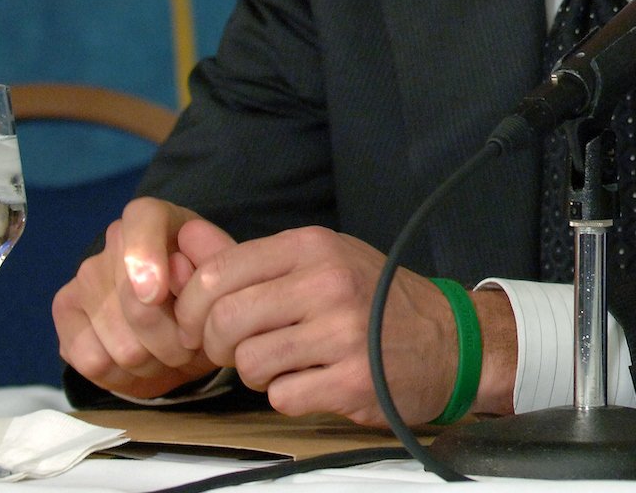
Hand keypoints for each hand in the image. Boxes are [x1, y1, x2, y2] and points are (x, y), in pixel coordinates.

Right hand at [53, 197, 233, 397]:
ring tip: (170, 356)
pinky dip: (123, 377)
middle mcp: (114, 240)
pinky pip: (93, 361)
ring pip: (119, 343)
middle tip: (191, 346)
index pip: (143, 221)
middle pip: (134, 304)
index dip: (144, 258)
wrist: (179, 322)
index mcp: (155, 217)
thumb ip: (216, 265)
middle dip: (172, 340)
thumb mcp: (224, 276)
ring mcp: (84, 276)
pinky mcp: (66, 313)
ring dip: (153, 363)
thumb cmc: (205, 292)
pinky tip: (140, 367)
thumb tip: (180, 264)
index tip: (156, 296)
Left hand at [170, 227, 461, 427]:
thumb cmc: (376, 300)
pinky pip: (282, 397)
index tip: (204, 324)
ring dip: (256, 374)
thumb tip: (184, 239)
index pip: (218, 274)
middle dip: (219, 346)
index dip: (195, 308)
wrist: (451, 340)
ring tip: (285, 364)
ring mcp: (344, 332)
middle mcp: (329, 283)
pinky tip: (314, 381)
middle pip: (225, 321)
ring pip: (250, 364)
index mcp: (315, 246)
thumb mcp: (322, 260)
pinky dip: (288, 396)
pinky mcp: (353, 379)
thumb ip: (250, 257)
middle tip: (241, 350)